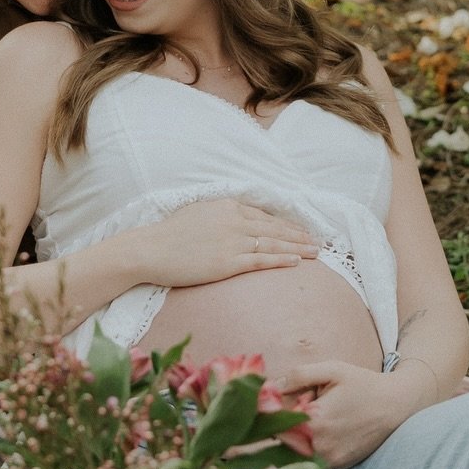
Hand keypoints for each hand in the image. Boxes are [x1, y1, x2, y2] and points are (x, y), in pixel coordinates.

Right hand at [134, 198, 318, 288]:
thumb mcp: (197, 214)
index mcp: (227, 206)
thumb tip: (233, 220)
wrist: (150, 249)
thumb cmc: (168, 235)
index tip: (300, 230)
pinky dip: (281, 259)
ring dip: (298, 247)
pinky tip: (296, 261)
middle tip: (318, 240)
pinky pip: (261, 259)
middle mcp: (234, 220)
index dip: (285, 224)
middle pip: (274, 228)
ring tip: (315, 251)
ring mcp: (232, 240)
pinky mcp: (228, 261)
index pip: (263, 216)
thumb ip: (219, 216)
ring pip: (273, 243)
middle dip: (299, 234)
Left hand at [277, 359, 406, 468]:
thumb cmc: (363, 384)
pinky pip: (312, 458)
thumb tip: (272, 386)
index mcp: (314, 421)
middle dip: (287, 424)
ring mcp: (329, 460)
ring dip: (298, 437)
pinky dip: (312, 446)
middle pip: (284, 438)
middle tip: (308, 407)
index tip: (280, 402)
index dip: (274, 411)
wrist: (397, 406)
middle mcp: (319, 446)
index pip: (275, 422)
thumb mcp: (332, 370)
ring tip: (321, 418)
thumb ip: (299, 375)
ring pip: (296, 450)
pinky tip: (329, 430)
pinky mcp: (338, 466)